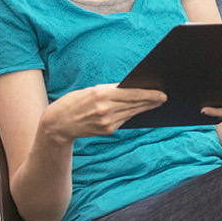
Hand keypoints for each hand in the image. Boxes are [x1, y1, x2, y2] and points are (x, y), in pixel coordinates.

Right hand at [41, 85, 168, 142]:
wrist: (58, 124)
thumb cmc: (74, 102)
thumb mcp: (91, 91)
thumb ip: (111, 91)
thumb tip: (132, 90)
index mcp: (101, 94)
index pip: (131, 94)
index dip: (148, 94)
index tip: (161, 94)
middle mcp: (105, 109)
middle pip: (134, 104)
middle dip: (150, 101)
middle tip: (163, 97)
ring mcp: (107, 122)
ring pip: (131, 113)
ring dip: (144, 108)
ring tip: (155, 103)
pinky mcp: (107, 130)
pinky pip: (124, 120)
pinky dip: (132, 114)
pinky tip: (139, 110)